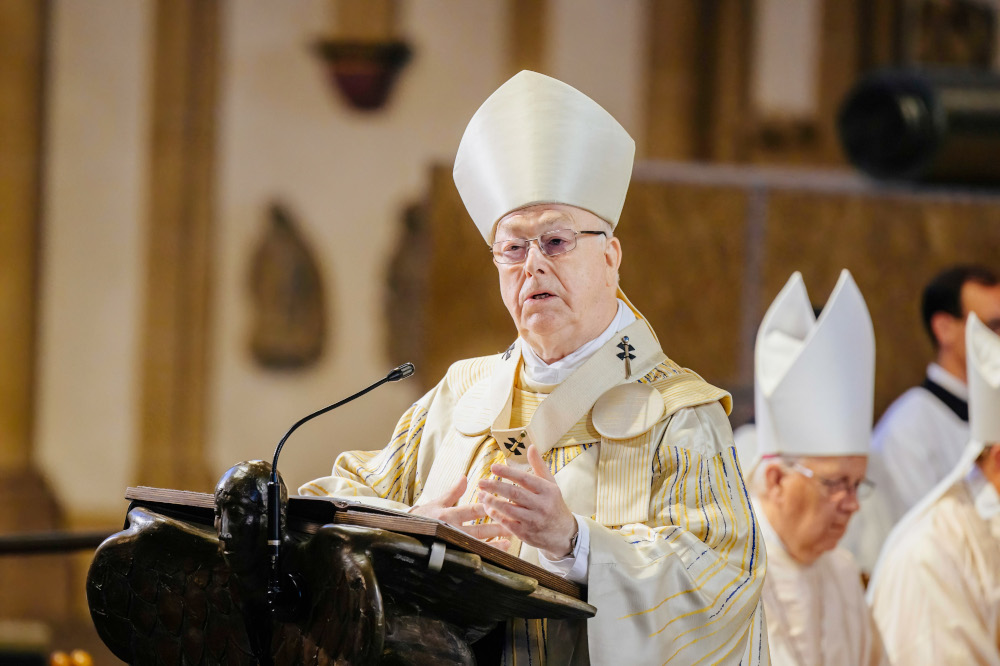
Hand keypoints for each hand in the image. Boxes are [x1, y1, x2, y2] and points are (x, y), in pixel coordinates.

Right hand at [410, 476, 511, 546]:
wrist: (407, 535)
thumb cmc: (424, 516)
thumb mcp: (438, 502)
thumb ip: (454, 492)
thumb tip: (465, 476)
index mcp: (448, 514)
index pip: (472, 510)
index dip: (489, 506)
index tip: (505, 502)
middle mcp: (451, 530)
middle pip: (478, 529)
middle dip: (497, 526)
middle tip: (514, 523)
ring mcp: (452, 544)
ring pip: (477, 544)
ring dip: (494, 544)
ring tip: (509, 542)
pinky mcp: (452, 554)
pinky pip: (472, 555)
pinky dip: (485, 554)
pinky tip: (498, 554)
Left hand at [477, 445, 576, 559]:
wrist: (564, 534)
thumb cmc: (554, 504)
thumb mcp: (550, 484)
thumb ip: (539, 466)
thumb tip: (531, 446)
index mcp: (548, 490)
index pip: (525, 479)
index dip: (508, 472)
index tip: (493, 467)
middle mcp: (542, 506)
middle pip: (515, 494)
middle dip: (495, 487)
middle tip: (481, 482)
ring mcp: (534, 521)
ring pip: (509, 509)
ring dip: (492, 502)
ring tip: (481, 495)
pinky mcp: (526, 534)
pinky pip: (507, 524)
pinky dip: (496, 516)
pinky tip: (488, 509)